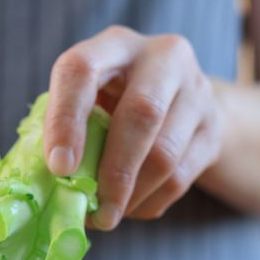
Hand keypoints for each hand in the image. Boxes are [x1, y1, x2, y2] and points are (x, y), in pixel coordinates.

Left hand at [43, 26, 223, 228]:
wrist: (182, 103)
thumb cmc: (114, 103)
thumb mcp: (89, 99)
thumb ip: (64, 129)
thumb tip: (46, 184)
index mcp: (114, 44)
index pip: (83, 70)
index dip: (66, 120)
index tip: (59, 168)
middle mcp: (162, 57)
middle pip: (141, 114)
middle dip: (113, 172)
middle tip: (94, 212)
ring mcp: (197, 91)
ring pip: (165, 154)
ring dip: (132, 195)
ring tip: (108, 215)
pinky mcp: (214, 129)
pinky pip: (181, 178)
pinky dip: (150, 202)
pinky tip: (131, 208)